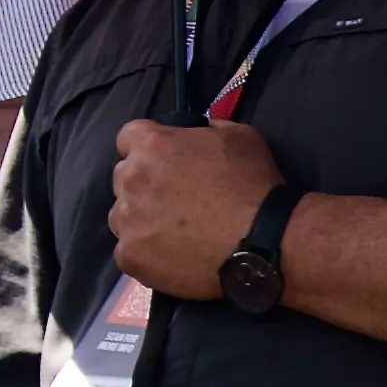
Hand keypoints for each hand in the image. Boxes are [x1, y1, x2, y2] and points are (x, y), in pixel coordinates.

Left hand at [107, 117, 283, 302]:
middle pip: (124, 178)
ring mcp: (127, 221)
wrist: (265, 241)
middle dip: (144, 184)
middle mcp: (130, 179)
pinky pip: (128, 251)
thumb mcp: (238, 135)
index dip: (147, 148)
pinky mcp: (131, 256)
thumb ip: (205, 129)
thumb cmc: (253, 184)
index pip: (128, 138)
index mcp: (151, 145)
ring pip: (122, 216)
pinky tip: (171, 255)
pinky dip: (146, 253)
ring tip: (175, 231)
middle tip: (176, 201)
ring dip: (141, 219)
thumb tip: (195, 133)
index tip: (165, 162)